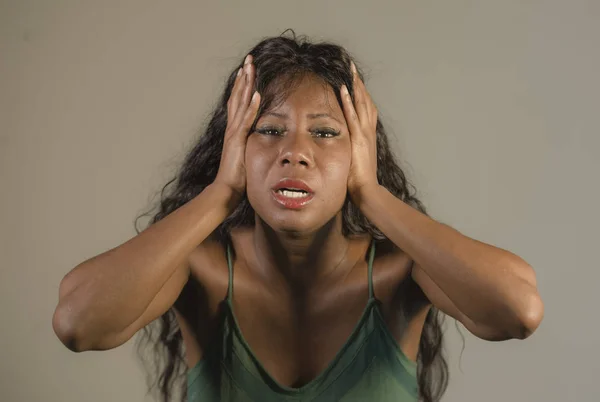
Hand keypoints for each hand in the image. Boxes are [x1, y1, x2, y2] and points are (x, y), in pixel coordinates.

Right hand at [214, 55, 260, 196]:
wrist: (226, 190)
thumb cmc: (237, 178)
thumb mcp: (246, 156)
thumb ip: (249, 145)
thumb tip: (258, 140)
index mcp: (234, 130)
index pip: (238, 103)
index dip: (242, 86)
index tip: (247, 70)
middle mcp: (232, 128)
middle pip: (237, 96)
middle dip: (244, 77)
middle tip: (248, 60)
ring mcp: (234, 133)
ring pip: (240, 103)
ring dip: (246, 85)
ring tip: (250, 68)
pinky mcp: (238, 141)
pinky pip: (246, 121)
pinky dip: (251, 106)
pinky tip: (257, 93)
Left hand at [341, 62, 378, 204]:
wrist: (367, 190)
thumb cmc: (358, 179)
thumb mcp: (354, 159)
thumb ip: (351, 149)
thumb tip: (344, 145)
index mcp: (367, 135)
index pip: (365, 109)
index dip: (360, 94)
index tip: (354, 80)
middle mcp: (368, 131)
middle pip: (366, 102)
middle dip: (359, 84)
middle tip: (352, 68)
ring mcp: (364, 134)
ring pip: (362, 105)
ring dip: (356, 87)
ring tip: (349, 72)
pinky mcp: (359, 139)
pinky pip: (353, 117)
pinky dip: (349, 102)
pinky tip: (344, 89)